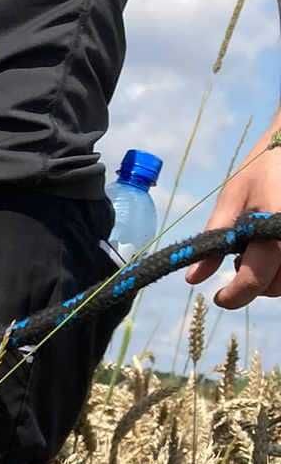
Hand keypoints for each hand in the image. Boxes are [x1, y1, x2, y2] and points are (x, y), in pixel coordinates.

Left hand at [186, 123, 280, 308]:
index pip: (255, 279)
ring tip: (254, 255)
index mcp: (274, 228)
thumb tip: (192, 279)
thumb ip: (214, 240)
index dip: (234, 296)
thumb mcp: (233, 198)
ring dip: (270, 279)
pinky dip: (280, 267)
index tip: (219, 297)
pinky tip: (270, 250)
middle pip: (276, 287)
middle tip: (237, 266)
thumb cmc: (262, 166)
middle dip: (254, 286)